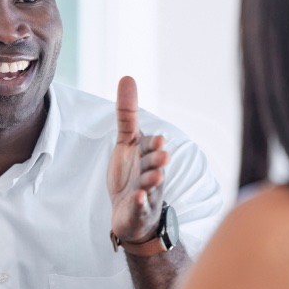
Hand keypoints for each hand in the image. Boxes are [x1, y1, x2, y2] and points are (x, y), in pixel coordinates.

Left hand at [107, 77, 169, 242]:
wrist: (130, 212)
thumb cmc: (131, 173)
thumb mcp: (127, 142)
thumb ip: (127, 113)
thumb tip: (127, 77)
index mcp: (147, 156)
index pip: (150, 147)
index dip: (154, 145)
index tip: (160, 139)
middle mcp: (150, 173)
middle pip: (153, 166)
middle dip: (157, 161)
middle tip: (162, 157)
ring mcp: (146, 193)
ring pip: (150, 187)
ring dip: (150, 182)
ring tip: (150, 179)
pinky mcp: (138, 211)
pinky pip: (140, 207)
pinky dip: (139, 203)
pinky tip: (136, 198)